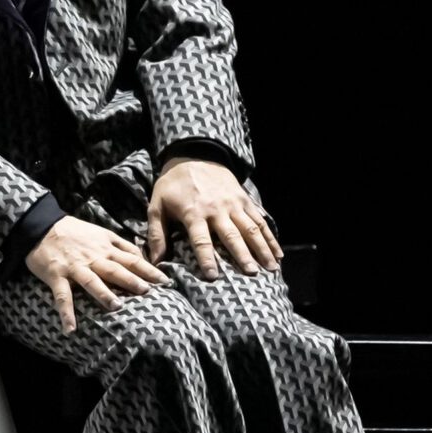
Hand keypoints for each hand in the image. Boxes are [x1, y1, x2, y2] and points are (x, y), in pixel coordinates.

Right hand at [25, 216, 165, 334]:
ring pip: (91, 281)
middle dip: (131, 280)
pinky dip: (66, 313)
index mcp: (105, 248)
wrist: (42, 226)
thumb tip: (142, 257)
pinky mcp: (56, 275)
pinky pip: (62, 296)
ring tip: (116, 307)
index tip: (165, 281)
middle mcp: (92, 258)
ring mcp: (74, 267)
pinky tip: (70, 330)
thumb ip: (122, 245)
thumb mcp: (101, 233)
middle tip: (147, 292)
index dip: (149, 270)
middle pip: (114, 269)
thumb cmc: (75, 232)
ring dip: (103, 294)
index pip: (132, 259)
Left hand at [147, 158, 279, 278]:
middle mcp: (216, 209)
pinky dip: (270, 237)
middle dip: (242, 255)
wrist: (194, 155)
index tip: (212, 276)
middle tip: (251, 274)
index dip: (207, 258)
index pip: (201, 240)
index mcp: (193, 213)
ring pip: (251, 228)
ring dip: (262, 248)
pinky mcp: (244, 200)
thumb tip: (154, 261)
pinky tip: (277, 253)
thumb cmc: (173, 185)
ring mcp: (233, 204)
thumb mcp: (157, 206)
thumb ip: (156, 234)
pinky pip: (259, 220)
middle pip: (231, 235)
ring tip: (270, 268)